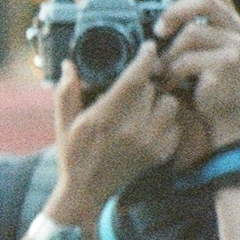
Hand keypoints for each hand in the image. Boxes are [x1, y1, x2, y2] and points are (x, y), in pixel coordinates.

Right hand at [48, 44, 185, 225]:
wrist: (89, 192)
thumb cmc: (74, 155)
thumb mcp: (64, 123)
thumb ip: (66, 92)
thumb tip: (70, 65)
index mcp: (105, 119)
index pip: (133, 80)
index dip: (144, 59)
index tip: (148, 47)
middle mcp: (131, 130)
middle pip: (152, 88)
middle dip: (145, 82)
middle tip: (135, 84)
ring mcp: (149, 143)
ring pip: (169, 103)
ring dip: (159, 99)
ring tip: (144, 104)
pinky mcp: (160, 153)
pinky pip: (174, 124)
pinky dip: (165, 119)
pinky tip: (150, 123)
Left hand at [153, 0, 239, 153]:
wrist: (226, 119)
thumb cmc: (204, 86)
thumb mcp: (196, 52)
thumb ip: (185, 31)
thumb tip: (151, 15)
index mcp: (231, 23)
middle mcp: (239, 30)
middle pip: (206, 0)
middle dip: (175, 11)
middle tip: (157, 30)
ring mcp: (237, 46)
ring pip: (191, 33)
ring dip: (169, 54)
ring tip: (162, 71)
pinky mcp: (228, 65)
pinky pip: (188, 59)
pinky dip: (172, 72)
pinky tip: (171, 84)